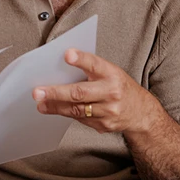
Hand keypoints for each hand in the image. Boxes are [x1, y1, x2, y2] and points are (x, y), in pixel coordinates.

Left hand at [33, 49, 165, 133]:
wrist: (141, 113)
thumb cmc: (119, 87)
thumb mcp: (110, 72)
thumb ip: (90, 68)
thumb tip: (60, 64)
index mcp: (112, 74)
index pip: (95, 64)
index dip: (81, 60)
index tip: (67, 55)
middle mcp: (111, 93)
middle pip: (80, 93)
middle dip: (56, 92)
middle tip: (37, 92)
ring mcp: (108, 111)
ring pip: (76, 109)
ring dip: (55, 107)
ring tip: (40, 103)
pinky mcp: (104, 125)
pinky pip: (80, 119)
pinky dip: (65, 113)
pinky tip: (53, 109)